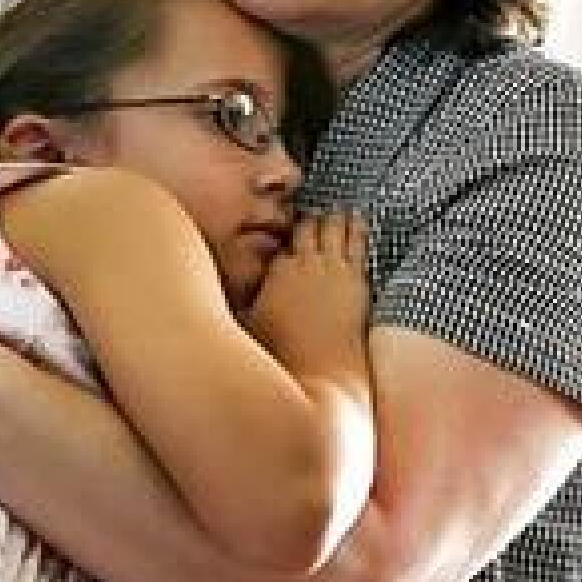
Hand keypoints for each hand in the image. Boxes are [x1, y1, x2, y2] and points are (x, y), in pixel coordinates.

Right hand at [245, 209, 369, 378]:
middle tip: (312, 214)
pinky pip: (357, 242)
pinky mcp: (355, 278)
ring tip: (337, 209)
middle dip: (308, 220)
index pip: (278, 243)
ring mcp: (331, 268)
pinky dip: (357, 226)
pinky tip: (358, 218)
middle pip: (305, 228)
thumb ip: (240, 304)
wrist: (321, 371)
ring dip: (333, 217)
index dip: (281, 237)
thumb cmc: (284, 354)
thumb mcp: (249, 325)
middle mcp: (303, 263)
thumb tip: (222, 297)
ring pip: (332, 228)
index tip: (283, 234)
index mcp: (276, 272)